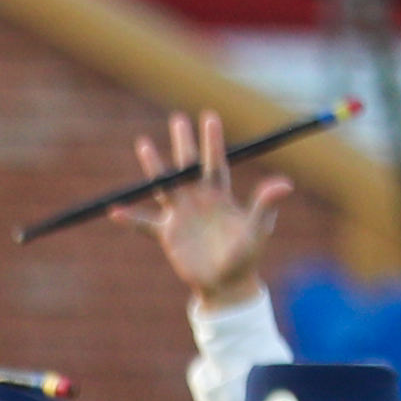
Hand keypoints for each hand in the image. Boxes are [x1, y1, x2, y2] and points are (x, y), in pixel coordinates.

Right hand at [116, 111, 282, 308]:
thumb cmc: (247, 255)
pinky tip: (116, 211)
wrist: (227, 283)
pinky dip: (131, 219)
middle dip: (183, 143)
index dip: (212, 142)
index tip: (209, 117)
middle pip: (187, 167)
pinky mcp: (168, 235)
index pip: (214, 163)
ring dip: (154, 167)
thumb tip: (285, 184)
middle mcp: (198, 200)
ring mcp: (181, 215)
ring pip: (164, 186)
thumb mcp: (257, 229)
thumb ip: (265, 204)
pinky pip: (145, 224)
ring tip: (143, 144)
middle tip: (177, 118)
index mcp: (220, 196)